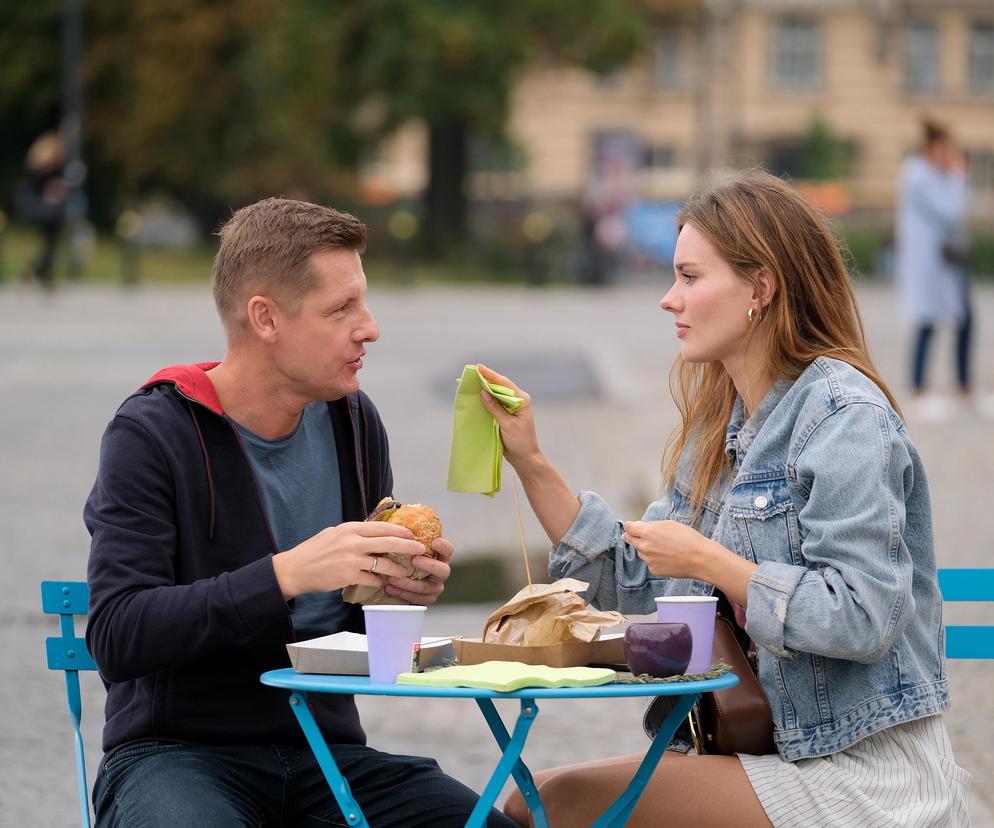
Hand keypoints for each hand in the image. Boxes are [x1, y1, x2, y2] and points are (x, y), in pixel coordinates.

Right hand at [272, 521, 423, 599]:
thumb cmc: (313, 551)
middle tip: (420, 549)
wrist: (295, 569)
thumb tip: (370, 533)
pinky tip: (382, 583)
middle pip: (388, 542)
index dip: (400, 531)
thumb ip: (352, 533)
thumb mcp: (333, 533)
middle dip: (408, 546)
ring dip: (396, 569)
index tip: (412, 534)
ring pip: (383, 563)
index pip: (381, 527)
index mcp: (350, 528)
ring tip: (404, 573)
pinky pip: (372, 579)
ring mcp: (352, 559)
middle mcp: (353, 541)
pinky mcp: (349, 576)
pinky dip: (379, 582)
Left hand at [383, 536, 453, 604]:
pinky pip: (416, 599)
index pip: (448, 550)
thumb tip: (397, 520)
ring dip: (409, 583)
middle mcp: (440, 572)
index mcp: (439, 556)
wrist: (396, 577)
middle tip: (414, 560)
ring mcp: (434, 586)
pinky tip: (389, 587)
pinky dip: (402, 593)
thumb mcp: (405, 545)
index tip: (434, 542)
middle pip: (443, 570)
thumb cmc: (402, 556)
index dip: (443, 546)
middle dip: (429, 565)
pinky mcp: (426, 599)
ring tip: (392, 578)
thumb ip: (406, 536)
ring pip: (426, 587)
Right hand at [476, 364, 541, 469]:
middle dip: (485, 379)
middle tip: (469, 373)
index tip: (478, 368)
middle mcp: (517, 400)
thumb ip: (495, 408)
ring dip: (483, 388)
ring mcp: (511, 407)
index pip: (504, 383)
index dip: (491, 375)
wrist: (524, 457)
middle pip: (499, 386)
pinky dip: (485, 399)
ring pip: (495, 394)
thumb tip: (483, 392)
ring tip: (468, 382)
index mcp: (522, 400)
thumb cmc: (520, 441)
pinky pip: (494, 403)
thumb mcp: (507, 424)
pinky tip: (475, 396)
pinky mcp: (505, 414)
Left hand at [622, 519, 713, 580]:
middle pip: (629, 540)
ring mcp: (648, 560)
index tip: (629, 526)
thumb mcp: (670, 524)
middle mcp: (644, 546)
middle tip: (636, 535)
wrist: (700, 559)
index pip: (629, 528)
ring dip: (645, 549)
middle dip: (632, 536)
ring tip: (663, 548)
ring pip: (640, 552)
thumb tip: (642, 526)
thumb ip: (653, 525)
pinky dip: (654, 560)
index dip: (629, 526)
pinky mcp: (654, 570)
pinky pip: (649, 563)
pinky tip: (667, 557)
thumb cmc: (688, 539)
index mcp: (647, 532)